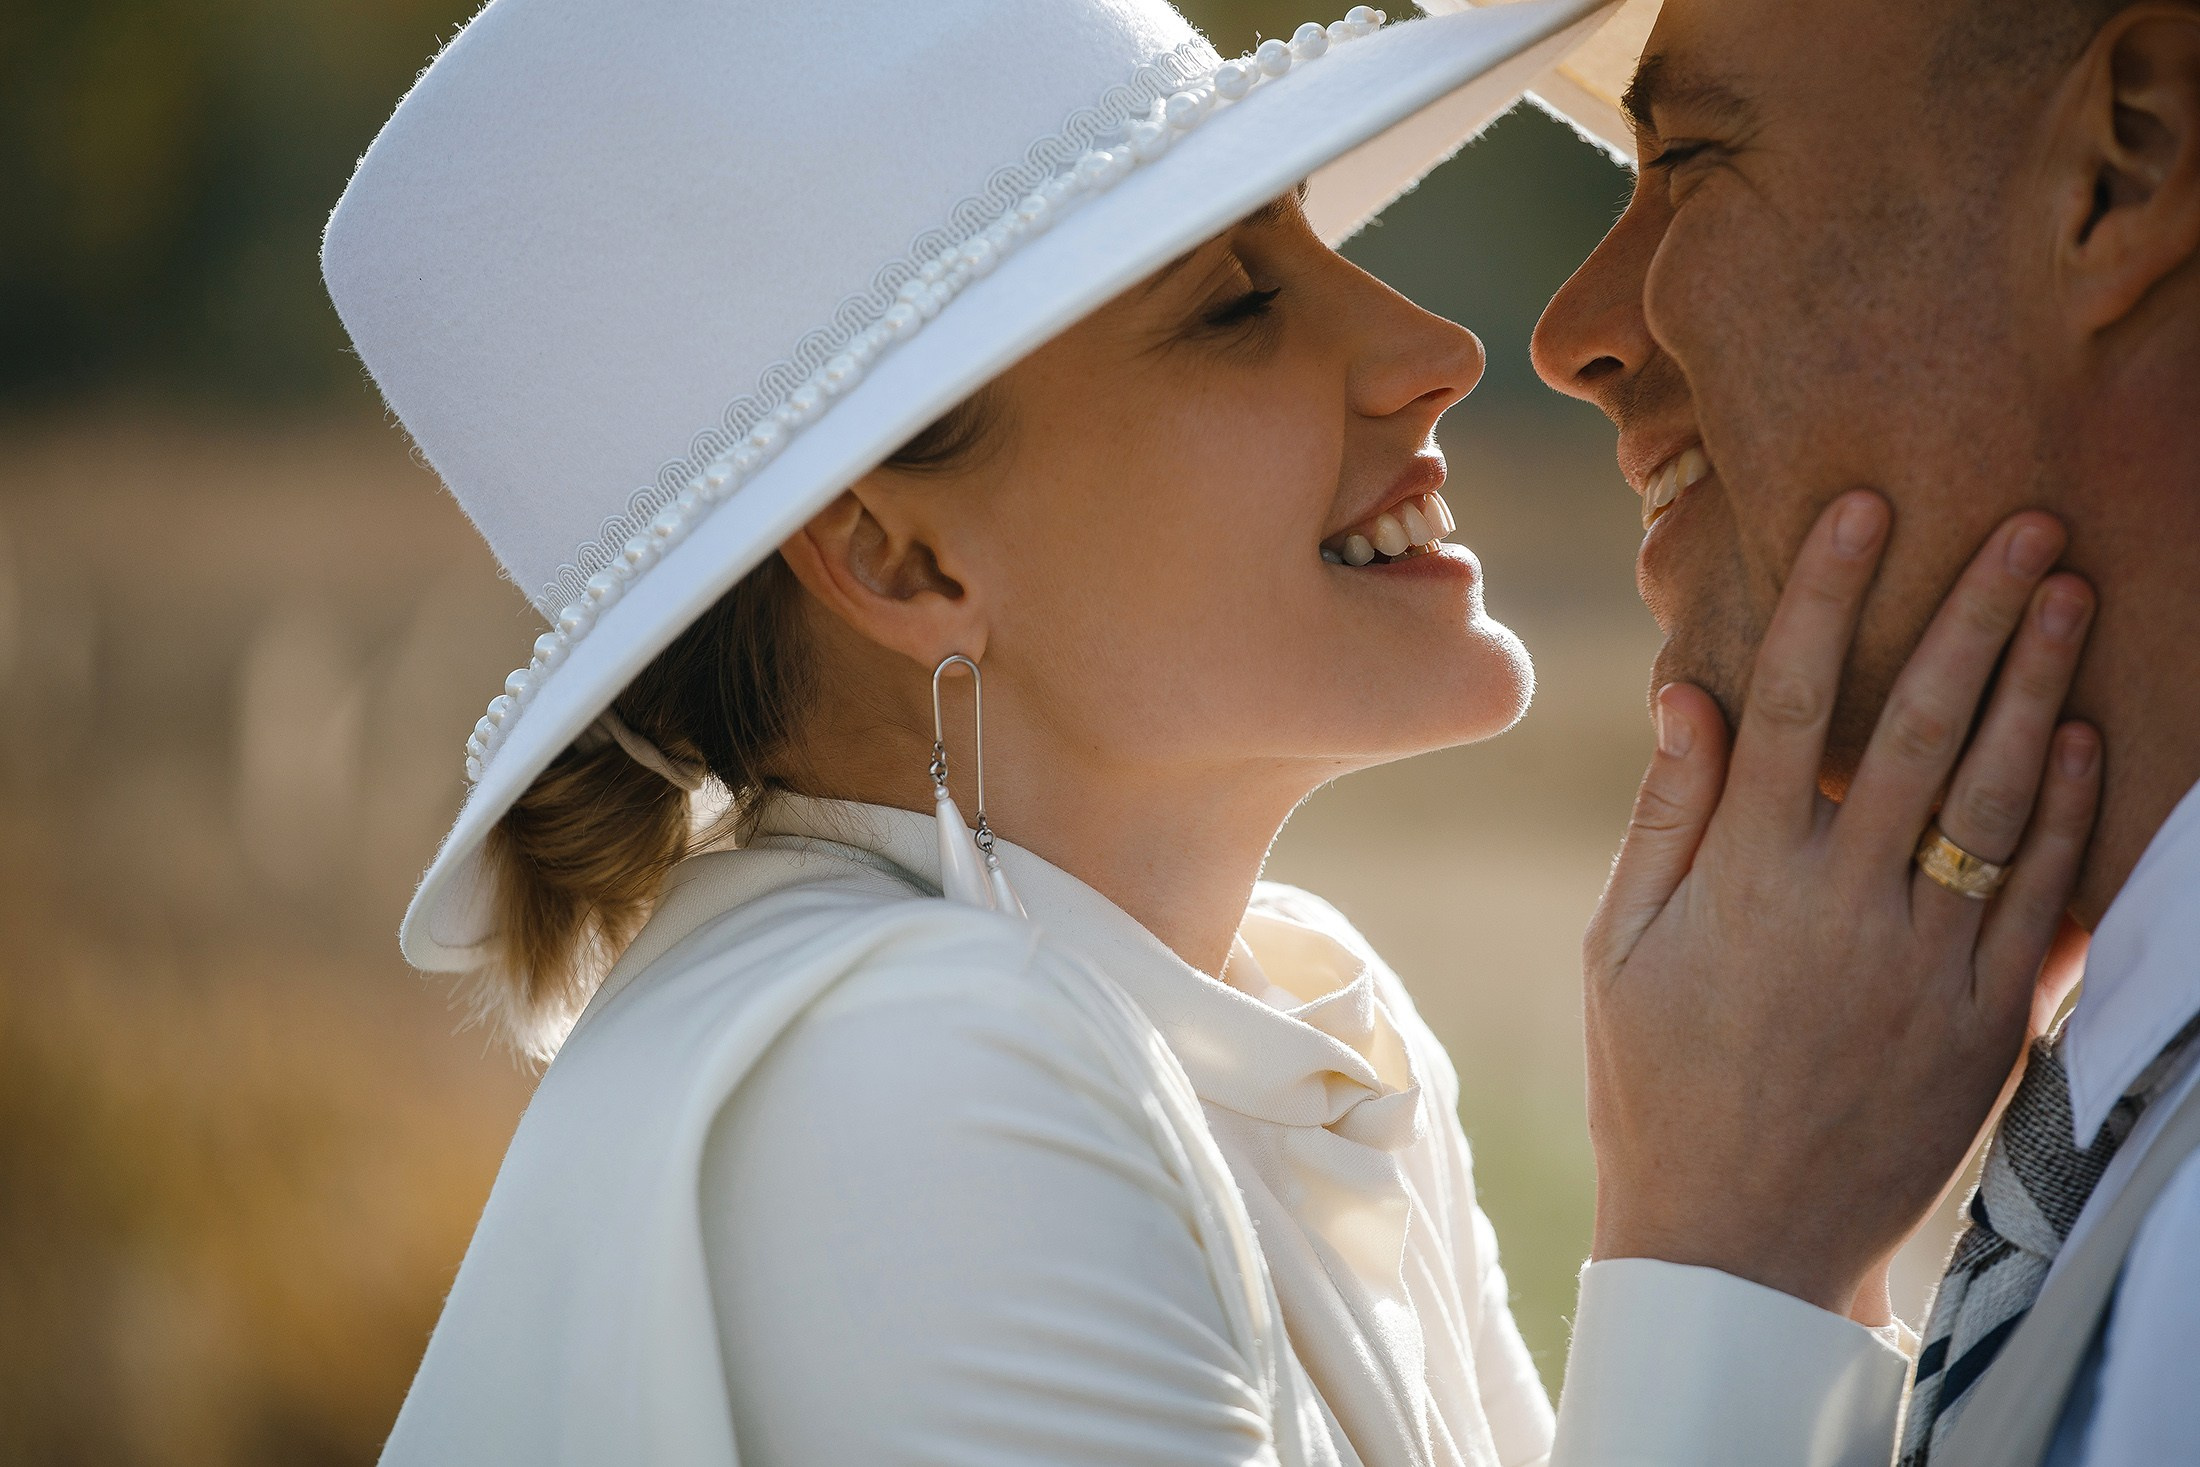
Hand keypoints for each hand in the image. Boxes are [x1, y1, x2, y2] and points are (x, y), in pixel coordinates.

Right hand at [1583, 493, 2100, 1315]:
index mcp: (1743, 881)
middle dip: (1975, 616)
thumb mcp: (1621, 946)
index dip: (1831, 598)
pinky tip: (2082, 736)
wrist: (1740, 1240)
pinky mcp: (1982, 1023)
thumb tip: (1688, 689)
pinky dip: (2064, 812)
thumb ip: (1666, 813)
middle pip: (1920, 731)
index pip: (1795, 704)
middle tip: (2028, 523)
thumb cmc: (1658, 1080)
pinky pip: (2037, 898)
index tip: (1866, 509)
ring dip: (2038, 688)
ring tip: (2073, 595)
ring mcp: (1924, 967)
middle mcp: (1842, 908)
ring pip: (1995, 800)